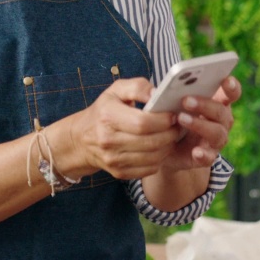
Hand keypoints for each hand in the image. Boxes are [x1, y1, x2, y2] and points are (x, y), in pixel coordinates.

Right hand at [59, 78, 181, 179]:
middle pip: (151, 142)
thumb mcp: (116, 90)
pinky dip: (159, 159)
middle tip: (177, 126)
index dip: (163, 120)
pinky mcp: (119, 172)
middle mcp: (108, 140)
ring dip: (168, 147)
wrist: (82, 139)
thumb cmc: (104, 110)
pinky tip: (160, 148)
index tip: (172, 115)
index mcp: (108, 116)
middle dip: (171, 134)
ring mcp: (113, 159)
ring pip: (153, 158)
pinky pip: (149, 169)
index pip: (143, 123)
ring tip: (171, 136)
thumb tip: (157, 93)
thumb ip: (138, 86)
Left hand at [161, 75, 240, 171]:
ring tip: (181, 119)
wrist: (162, 148)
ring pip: (217, 132)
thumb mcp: (166, 103)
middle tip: (185, 100)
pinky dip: (203, 154)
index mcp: (215, 102)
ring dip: (200, 125)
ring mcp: (215, 140)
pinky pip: (209, 157)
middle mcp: (220, 121)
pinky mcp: (206, 157)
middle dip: (204, 104)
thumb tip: (154, 92)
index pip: (230, 93)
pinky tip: (195, 151)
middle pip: (221, 111)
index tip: (226, 80)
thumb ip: (165, 94)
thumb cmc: (169, 117)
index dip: (231, 86)